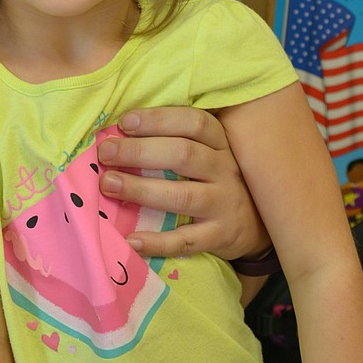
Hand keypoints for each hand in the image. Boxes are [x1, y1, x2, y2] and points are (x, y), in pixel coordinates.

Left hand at [97, 107, 269, 260]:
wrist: (256, 225)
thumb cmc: (216, 181)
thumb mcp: (208, 154)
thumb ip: (175, 141)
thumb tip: (119, 132)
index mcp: (220, 144)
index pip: (193, 123)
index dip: (158, 120)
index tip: (124, 123)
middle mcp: (226, 170)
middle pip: (183, 154)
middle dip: (139, 151)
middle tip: (105, 153)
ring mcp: (225, 204)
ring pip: (182, 195)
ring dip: (141, 189)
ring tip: (108, 185)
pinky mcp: (220, 236)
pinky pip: (186, 240)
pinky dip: (157, 242)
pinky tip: (131, 240)